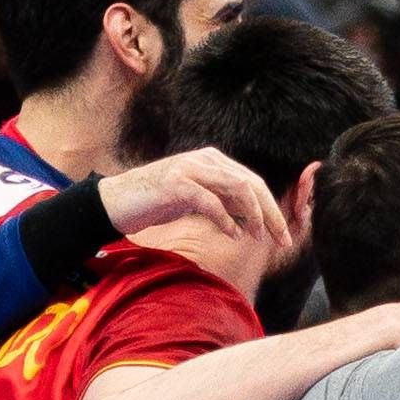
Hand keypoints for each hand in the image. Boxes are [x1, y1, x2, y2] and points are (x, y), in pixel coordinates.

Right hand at [101, 146, 284, 250]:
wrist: (116, 201)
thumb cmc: (157, 201)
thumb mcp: (198, 198)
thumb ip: (224, 201)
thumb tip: (253, 215)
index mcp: (213, 160)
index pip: (253, 182)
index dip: (272, 208)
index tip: (283, 234)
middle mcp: (205, 160)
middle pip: (252, 184)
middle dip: (271, 214)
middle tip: (281, 239)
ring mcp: (190, 169)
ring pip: (237, 188)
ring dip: (253, 215)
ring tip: (256, 237)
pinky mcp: (176, 185)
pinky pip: (211, 201)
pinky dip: (226, 220)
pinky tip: (233, 235)